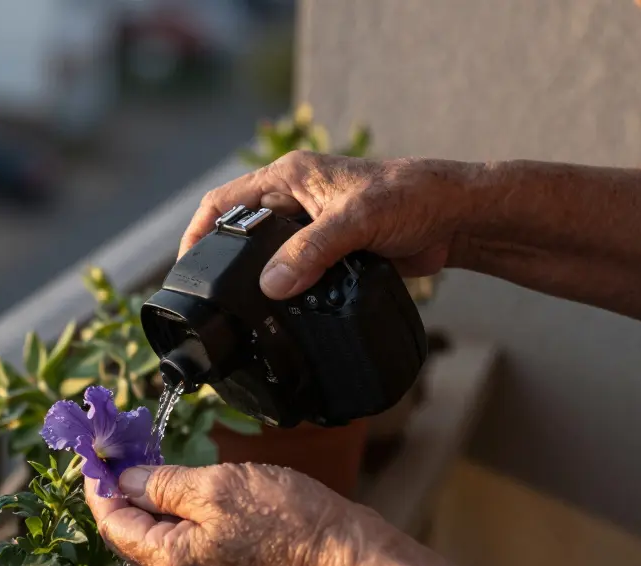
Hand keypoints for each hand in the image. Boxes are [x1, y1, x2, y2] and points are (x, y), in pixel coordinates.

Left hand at [86, 462, 368, 565]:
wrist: (346, 559)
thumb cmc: (288, 520)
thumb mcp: (216, 486)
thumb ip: (162, 483)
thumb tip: (124, 480)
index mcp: (169, 563)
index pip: (111, 525)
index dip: (98, 487)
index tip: (93, 454)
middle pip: (130, 538)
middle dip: (121, 494)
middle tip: (120, 452)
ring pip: (157, 543)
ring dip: (149, 505)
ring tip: (150, 464)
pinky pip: (184, 550)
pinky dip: (175, 521)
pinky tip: (182, 493)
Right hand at [181, 152, 476, 298]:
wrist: (455, 218)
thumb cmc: (412, 197)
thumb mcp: (356, 221)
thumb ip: (312, 250)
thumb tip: (271, 285)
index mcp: (288, 177)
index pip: (224, 201)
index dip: (198, 232)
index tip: (185, 268)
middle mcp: (292, 199)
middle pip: (239, 233)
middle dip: (223, 264)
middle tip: (209, 301)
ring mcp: (308, 227)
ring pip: (265, 258)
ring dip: (255, 282)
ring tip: (238, 313)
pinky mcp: (327, 252)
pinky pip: (292, 274)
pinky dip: (283, 293)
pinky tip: (278, 314)